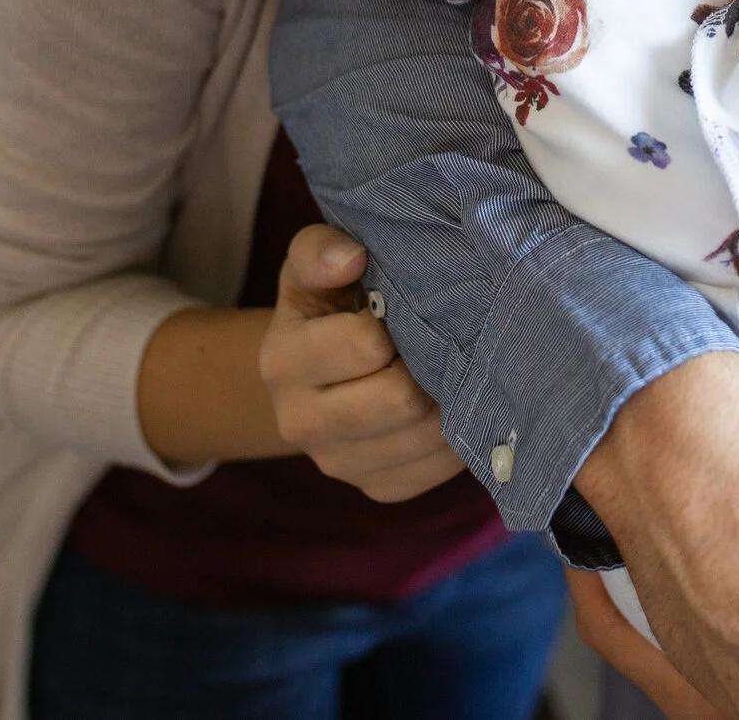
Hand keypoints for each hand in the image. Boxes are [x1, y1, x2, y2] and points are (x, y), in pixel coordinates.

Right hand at [260, 224, 466, 500]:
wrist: (314, 374)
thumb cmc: (326, 306)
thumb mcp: (312, 268)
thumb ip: (320, 249)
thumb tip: (350, 256)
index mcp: (283, 361)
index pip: (366, 345)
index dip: (401, 323)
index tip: (409, 309)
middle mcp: (299, 422)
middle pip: (400, 401)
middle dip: (431, 367)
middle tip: (443, 342)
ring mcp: (337, 463)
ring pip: (425, 438)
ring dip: (451, 402)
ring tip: (452, 369)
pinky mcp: (375, 488)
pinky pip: (434, 470)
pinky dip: (455, 437)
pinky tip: (450, 405)